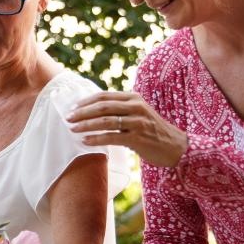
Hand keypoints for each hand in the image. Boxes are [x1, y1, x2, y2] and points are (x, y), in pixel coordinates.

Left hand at [65, 91, 187, 166]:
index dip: (86, 101)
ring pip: (106, 121)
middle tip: (68, 118)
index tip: (72, 107)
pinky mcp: (138, 138)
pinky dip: (97, 138)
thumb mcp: (137, 113)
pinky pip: (112, 137)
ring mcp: (138, 122)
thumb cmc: (152, 131)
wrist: (175, 146)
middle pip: (103, 106)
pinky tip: (85, 141)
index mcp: (133, 98)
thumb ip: (120, 109)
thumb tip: (92, 110)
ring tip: (73, 129)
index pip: (104, 96)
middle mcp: (136, 107)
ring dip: (86, 125)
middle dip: (83, 112)